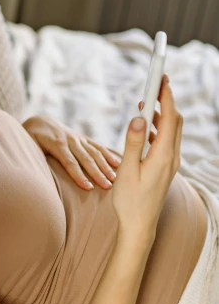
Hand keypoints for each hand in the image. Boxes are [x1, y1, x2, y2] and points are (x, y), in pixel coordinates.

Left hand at [22, 115, 121, 190]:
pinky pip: (97, 146)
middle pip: (85, 158)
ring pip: (94, 152)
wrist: (39, 122)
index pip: (69, 162)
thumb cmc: (32, 139)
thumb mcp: (30, 147)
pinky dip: (108, 155)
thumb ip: (36, 157)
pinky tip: (118, 163)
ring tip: (114, 179)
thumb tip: (40, 173)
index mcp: (56, 144)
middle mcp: (69, 140)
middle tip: (107, 187)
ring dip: (105, 166)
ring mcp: (78, 138)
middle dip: (97, 173)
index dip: (78, 175)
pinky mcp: (83, 138)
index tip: (88, 188)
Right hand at [112, 74, 182, 233]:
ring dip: (162, 114)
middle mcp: (172, 158)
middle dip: (166, 100)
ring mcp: (170, 163)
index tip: (161, 77)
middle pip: (175, 121)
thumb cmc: (130, 202)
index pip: (170, 118)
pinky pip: (167, 141)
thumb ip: (134, 143)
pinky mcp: (166, 168)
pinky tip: (146, 127)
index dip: (166, 95)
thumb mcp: (128, 171)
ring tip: (147, 102)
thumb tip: (139, 118)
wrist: (139, 226)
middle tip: (155, 84)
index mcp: (163, 156)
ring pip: (172, 131)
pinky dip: (159, 128)